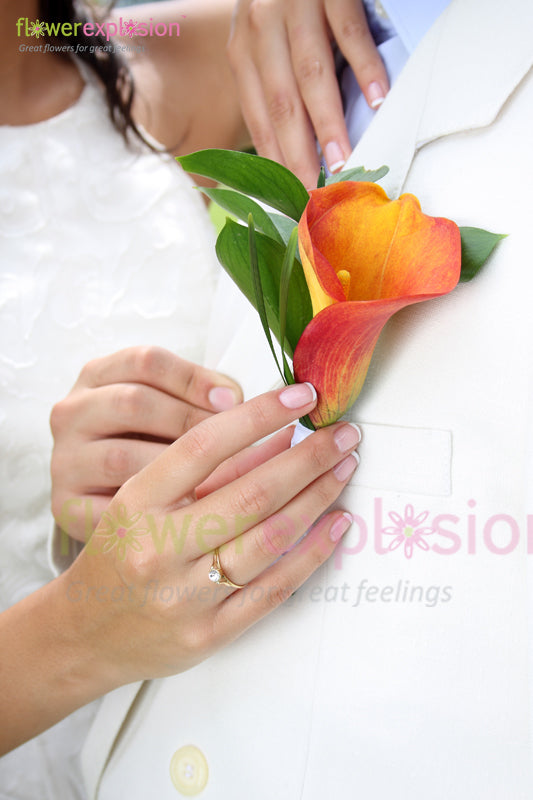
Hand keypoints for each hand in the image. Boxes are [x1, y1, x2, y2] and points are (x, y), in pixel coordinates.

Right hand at [50, 346, 242, 541]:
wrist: (116, 508)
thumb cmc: (153, 443)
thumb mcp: (171, 406)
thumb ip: (201, 397)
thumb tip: (233, 401)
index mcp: (98, 376)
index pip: (145, 362)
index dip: (193, 378)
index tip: (233, 400)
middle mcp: (72, 412)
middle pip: (132, 403)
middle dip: (188, 420)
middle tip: (228, 442)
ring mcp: (64, 458)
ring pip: (121, 456)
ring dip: (173, 469)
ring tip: (212, 478)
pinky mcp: (65, 504)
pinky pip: (110, 507)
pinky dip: (151, 510)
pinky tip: (184, 512)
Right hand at [64, 383, 360, 684]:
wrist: (85, 632)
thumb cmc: (119, 553)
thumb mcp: (140, 500)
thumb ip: (202, 471)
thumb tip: (278, 435)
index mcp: (136, 504)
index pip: (205, 446)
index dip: (259, 415)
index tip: (300, 395)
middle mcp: (159, 549)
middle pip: (252, 493)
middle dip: (309, 457)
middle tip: (344, 433)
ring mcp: (185, 596)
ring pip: (270, 539)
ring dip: (318, 498)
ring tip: (345, 468)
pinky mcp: (207, 635)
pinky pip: (273, 590)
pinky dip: (313, 554)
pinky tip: (337, 525)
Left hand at [228, 0, 388, 188]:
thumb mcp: (264, 38)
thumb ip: (272, 83)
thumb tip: (291, 145)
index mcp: (244, 51)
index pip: (258, 118)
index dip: (273, 162)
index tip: (289, 199)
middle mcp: (260, 29)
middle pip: (280, 104)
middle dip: (297, 155)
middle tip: (312, 195)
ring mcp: (292, 4)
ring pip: (309, 74)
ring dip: (327, 121)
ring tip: (342, 161)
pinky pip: (347, 30)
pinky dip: (364, 65)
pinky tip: (377, 98)